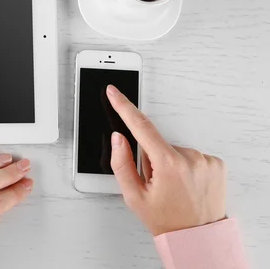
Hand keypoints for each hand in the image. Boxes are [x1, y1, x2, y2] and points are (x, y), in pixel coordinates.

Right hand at [106, 84, 225, 235]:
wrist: (197, 238)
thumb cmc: (165, 220)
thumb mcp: (133, 196)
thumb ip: (121, 163)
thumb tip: (118, 138)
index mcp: (167, 164)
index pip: (140, 126)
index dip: (124, 106)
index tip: (114, 92)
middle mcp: (189, 157)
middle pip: (156, 144)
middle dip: (151, 158)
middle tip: (156, 183)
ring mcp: (205, 159)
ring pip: (173, 150)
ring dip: (169, 163)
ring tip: (173, 187)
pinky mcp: (216, 163)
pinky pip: (190, 156)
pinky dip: (184, 166)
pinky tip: (185, 184)